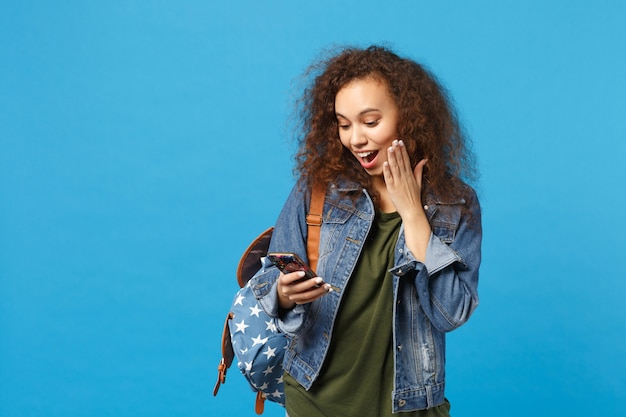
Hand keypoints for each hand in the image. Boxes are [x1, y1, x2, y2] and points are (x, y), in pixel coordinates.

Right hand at [277, 271, 331, 309]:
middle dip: (310, 284)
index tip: (303, 272)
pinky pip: (310, 300)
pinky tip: (327, 290)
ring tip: (327, 286)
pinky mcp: (299, 301)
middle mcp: (286, 291)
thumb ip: (293, 266)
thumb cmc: (288, 274)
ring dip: (318, 291)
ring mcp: (293, 298)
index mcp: (282, 281)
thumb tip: (303, 265)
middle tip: (320, 279)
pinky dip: (319, 295)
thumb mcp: (288, 269)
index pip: (287, 279)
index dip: (294, 276)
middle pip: (299, 288)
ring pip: (306, 296)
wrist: (284, 288)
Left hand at [383, 139, 431, 261]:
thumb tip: (424, 160)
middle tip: (394, 140)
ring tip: (390, 148)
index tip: (400, 142)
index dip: (403, 151)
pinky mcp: (393, 189)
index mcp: (410, 175)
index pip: (406, 160)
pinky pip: (390, 178)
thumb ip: (419, 171)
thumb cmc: (414, 198)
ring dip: (392, 158)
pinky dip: (387, 171)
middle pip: (400, 162)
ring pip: (395, 168)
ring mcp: (398, 183)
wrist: (412, 211)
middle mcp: (404, 178)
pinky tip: (385, 163)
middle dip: (397, 151)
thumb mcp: (418, 183)